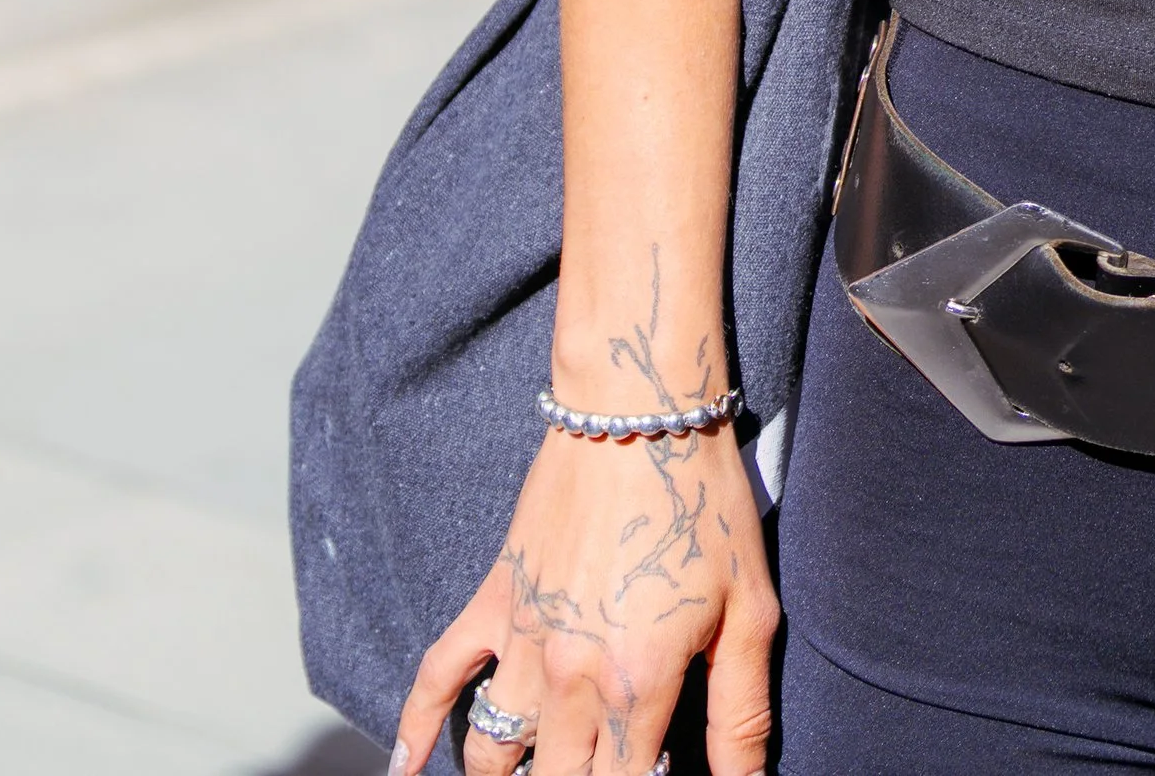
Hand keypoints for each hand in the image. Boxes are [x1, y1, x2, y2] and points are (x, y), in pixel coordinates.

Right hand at [394, 414, 776, 775]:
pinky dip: (413, 729)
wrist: (640, 413)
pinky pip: (436, 676)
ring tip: (534, 770)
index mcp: (636, 687)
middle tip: (604, 761)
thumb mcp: (750, 613)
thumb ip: (743, 716)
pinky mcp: (493, 603)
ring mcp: (521, 643)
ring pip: (492, 754)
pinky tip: (404, 769)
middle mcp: (568, 679)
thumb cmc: (705, 507)